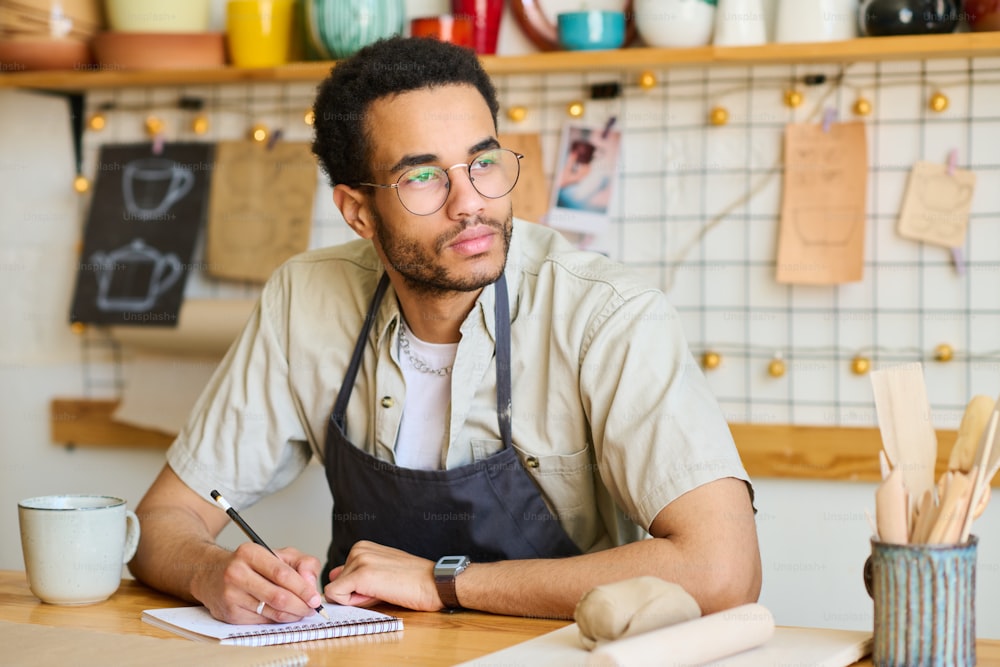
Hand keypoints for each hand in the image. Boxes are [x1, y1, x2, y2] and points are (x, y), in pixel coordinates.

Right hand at [191, 543, 323, 623]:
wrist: (210, 574)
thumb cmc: (248, 564)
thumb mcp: (277, 554)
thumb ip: (301, 563)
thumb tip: (310, 583)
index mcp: (250, 553)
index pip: (282, 574)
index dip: (303, 589)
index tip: (315, 598)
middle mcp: (237, 573)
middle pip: (278, 596)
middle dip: (300, 605)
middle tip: (311, 608)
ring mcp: (231, 595)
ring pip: (271, 611)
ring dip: (292, 615)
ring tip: (301, 611)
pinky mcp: (229, 614)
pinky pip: (262, 621)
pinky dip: (277, 619)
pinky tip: (282, 613)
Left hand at [324, 541, 441, 610]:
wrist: (434, 583)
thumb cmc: (411, 581)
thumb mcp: (379, 572)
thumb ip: (354, 573)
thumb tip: (331, 577)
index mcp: (361, 547)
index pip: (340, 577)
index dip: (356, 590)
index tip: (380, 585)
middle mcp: (357, 549)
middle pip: (337, 584)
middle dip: (354, 594)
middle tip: (383, 589)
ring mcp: (359, 560)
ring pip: (336, 591)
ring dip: (357, 598)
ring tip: (384, 590)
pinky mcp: (361, 574)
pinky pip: (335, 595)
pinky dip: (352, 603)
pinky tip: (377, 594)